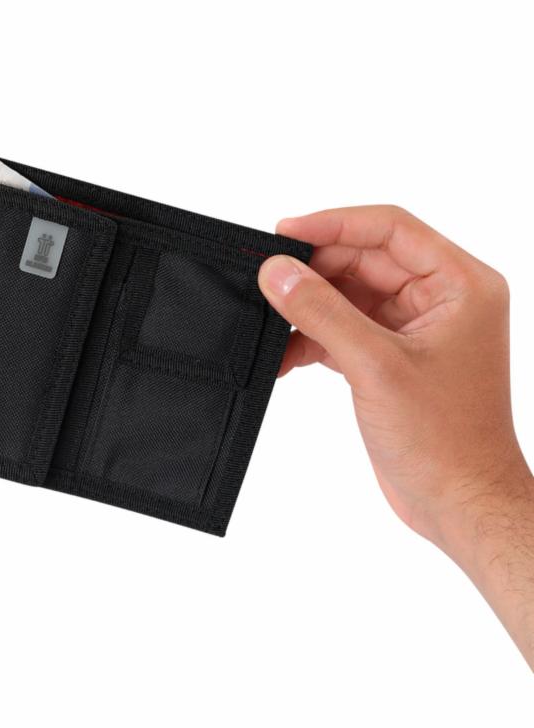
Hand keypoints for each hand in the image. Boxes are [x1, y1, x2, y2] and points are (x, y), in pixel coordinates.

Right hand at [258, 206, 533, 668]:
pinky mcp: (391, 356)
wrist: (459, 502)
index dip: (334, 225)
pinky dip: (312, 338)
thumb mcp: (376, 366)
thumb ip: (322, 313)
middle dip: (314, 272)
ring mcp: (415, 328)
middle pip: (365, 259)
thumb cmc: (446, 441)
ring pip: (349, 294)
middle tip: (267, 279)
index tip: (285, 232)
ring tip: (270, 322)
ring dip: (308, 308)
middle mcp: (441, 299)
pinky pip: (343, 328)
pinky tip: (284, 354)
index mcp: (460, 285)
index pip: (390, 230)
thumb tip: (277, 272)